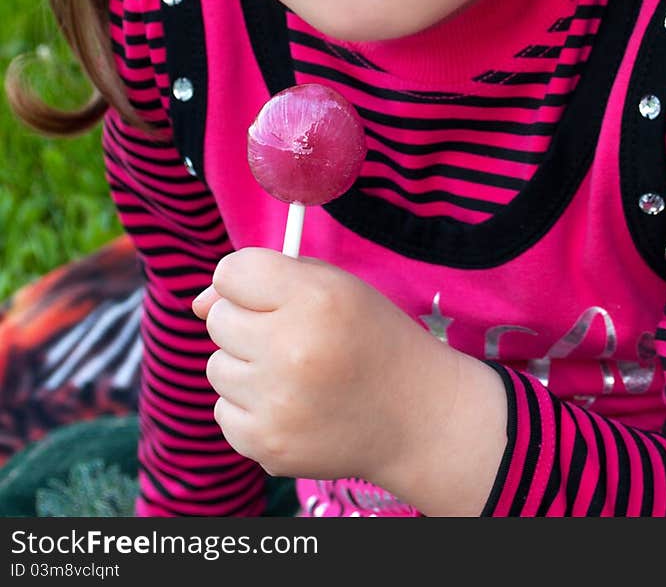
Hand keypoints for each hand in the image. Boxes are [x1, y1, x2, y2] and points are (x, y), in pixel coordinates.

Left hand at [191, 247, 446, 487]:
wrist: (414, 416)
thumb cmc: (370, 339)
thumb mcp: (334, 287)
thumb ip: (266, 277)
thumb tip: (197, 304)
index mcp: (313, 298)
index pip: (230, 272)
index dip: (247, 282)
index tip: (269, 295)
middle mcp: (290, 348)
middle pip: (218, 320)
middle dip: (247, 324)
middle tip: (290, 337)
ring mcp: (276, 403)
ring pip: (217, 367)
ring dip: (247, 367)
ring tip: (295, 374)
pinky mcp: (266, 445)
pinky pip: (224, 411)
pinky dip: (249, 407)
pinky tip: (291, 405)